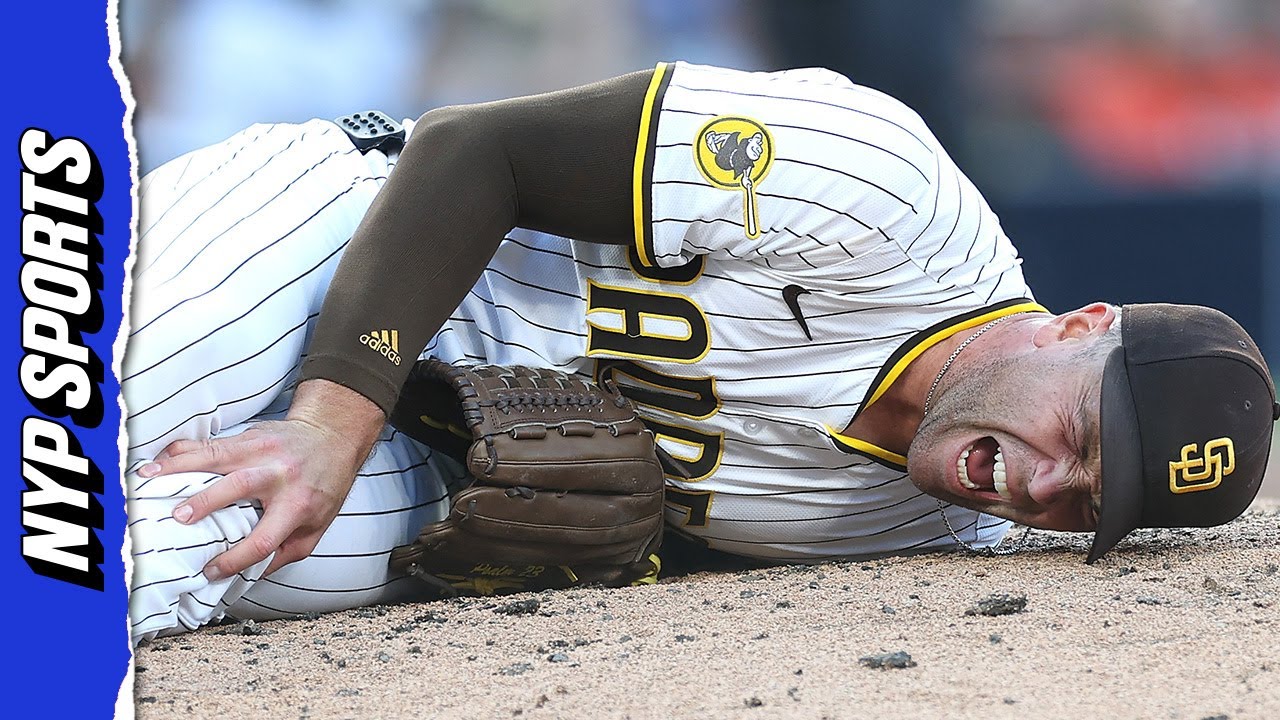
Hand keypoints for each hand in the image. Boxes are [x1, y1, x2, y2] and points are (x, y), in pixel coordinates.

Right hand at [136, 379, 384, 579]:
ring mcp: (261, 451)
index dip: (236, 559)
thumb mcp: (318, 525)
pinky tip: (159, 461)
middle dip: (205, 502)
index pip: (264, 538)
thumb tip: (252, 575)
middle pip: (238, 487)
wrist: (333, 435)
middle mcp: (278, 475)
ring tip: (149, 479)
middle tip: (178, 518)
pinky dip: (181, 452)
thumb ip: (288, 552)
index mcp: (298, 503)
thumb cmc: (324, 484)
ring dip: (179, 468)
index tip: (211, 571)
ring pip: (215, 457)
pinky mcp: (248, 436)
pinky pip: (209, 442)